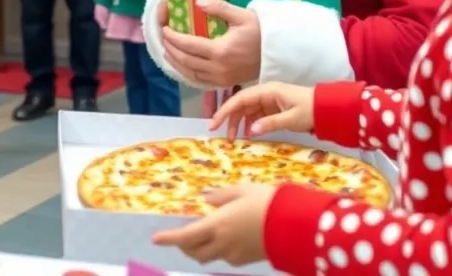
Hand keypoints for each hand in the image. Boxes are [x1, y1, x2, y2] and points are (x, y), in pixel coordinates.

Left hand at [152, 184, 275, 266]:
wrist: (295, 225)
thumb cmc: (267, 201)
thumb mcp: (242, 190)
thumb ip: (221, 196)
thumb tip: (206, 198)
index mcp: (217, 225)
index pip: (185, 236)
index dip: (168, 239)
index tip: (155, 239)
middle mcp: (222, 244)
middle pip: (194, 252)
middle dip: (184, 245)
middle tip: (181, 234)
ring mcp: (235, 254)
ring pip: (209, 257)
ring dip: (200, 249)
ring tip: (202, 235)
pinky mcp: (247, 260)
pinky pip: (225, 257)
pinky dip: (219, 249)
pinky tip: (227, 237)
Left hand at [161, 0, 261, 87]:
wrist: (279, 52)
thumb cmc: (261, 32)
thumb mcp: (242, 16)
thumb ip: (219, 7)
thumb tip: (197, 2)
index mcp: (220, 51)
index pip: (188, 45)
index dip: (172, 37)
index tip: (164, 28)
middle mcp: (218, 68)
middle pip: (185, 61)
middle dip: (170, 49)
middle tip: (162, 38)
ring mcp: (222, 78)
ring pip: (190, 74)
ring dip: (176, 62)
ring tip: (167, 50)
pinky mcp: (225, 83)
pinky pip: (200, 81)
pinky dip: (187, 73)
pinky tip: (183, 65)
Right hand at [210, 82, 315, 138]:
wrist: (328, 109)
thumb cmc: (311, 111)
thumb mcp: (291, 119)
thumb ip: (270, 123)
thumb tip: (250, 131)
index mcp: (268, 91)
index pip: (240, 99)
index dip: (225, 110)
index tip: (214, 123)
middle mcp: (265, 93)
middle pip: (240, 103)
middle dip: (229, 117)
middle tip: (220, 133)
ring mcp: (269, 100)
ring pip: (247, 110)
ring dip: (239, 122)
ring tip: (234, 138)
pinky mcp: (273, 107)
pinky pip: (256, 114)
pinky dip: (250, 124)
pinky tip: (248, 134)